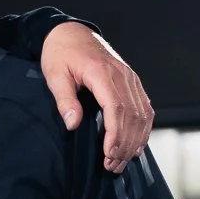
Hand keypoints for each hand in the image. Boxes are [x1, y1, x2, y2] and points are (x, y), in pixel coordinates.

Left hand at [40, 23, 152, 172]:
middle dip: (125, 144)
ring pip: (142, 113)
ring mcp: (130, 77)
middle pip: (132, 115)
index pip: (116, 108)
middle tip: (112, 165)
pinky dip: (143, 128)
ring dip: (135, 140)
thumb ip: (65, 99)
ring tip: (122, 160)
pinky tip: (136, 144)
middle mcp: (122, 75)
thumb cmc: (60, 54)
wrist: (70, 32)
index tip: (109, 154)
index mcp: (102, 72)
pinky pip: (144, 107)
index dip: (115, 134)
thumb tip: (73, 124)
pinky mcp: (132, 81)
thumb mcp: (55, 75)